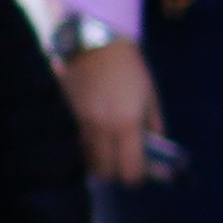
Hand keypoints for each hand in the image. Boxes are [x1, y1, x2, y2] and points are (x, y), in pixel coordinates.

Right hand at [63, 39, 165, 184]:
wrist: (96, 45)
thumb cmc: (131, 70)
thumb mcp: (150, 98)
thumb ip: (153, 128)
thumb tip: (155, 155)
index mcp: (127, 124)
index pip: (130, 170)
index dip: (137, 177)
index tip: (141, 171)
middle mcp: (101, 129)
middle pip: (105, 173)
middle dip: (116, 173)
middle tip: (124, 162)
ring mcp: (81, 124)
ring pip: (88, 162)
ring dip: (100, 162)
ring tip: (110, 150)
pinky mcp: (66, 118)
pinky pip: (76, 146)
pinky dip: (86, 150)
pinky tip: (95, 139)